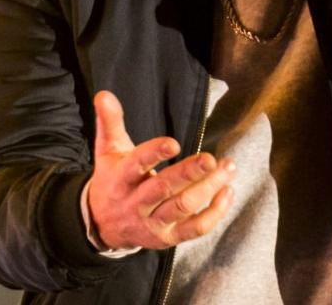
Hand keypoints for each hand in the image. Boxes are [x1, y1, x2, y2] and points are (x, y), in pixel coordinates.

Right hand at [87, 91, 234, 250]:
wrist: (103, 225)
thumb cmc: (112, 179)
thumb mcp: (107, 151)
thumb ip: (110, 122)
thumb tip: (104, 94)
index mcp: (121, 179)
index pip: (136, 165)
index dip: (154, 154)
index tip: (173, 143)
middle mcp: (135, 203)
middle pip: (163, 189)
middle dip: (188, 174)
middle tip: (211, 159)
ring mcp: (152, 222)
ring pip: (183, 207)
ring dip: (208, 188)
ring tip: (228, 167)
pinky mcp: (167, 237)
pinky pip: (195, 229)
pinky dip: (214, 213)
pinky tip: (228, 191)